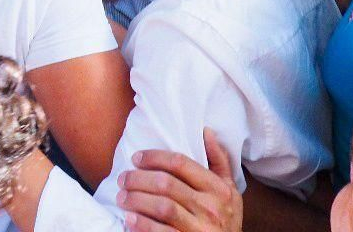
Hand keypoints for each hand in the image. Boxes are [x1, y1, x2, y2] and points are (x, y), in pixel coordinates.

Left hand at [117, 129, 241, 231]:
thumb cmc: (226, 219)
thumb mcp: (230, 190)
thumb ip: (219, 161)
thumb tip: (206, 132)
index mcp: (218, 189)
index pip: (180, 163)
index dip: (154, 157)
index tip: (136, 158)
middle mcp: (210, 207)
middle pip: (166, 184)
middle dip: (138, 179)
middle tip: (123, 179)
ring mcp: (200, 229)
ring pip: (162, 207)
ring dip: (136, 200)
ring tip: (122, 197)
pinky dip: (142, 225)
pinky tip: (129, 219)